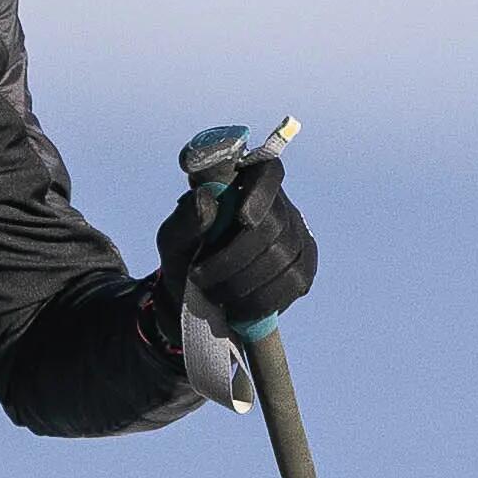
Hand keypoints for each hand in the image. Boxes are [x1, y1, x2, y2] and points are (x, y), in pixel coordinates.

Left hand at [155, 154, 315, 329]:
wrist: (196, 297)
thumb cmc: (185, 256)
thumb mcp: (173, 239)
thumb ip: (186, 219)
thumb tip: (207, 200)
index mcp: (245, 184)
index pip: (267, 171)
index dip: (261, 192)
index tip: (243, 219)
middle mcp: (278, 204)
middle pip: (273, 223)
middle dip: (233, 257)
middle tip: (199, 277)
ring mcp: (296, 235)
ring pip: (282, 256)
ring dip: (241, 282)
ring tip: (212, 294)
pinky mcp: (304, 268)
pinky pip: (292, 283)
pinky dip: (259, 300)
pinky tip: (237, 306)